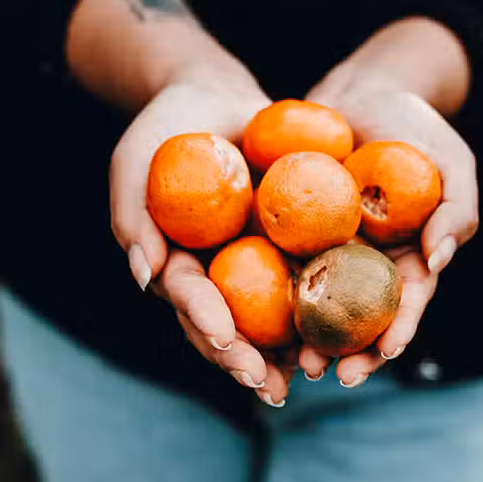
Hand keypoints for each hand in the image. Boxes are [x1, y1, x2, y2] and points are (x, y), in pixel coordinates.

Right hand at [109, 74, 295, 405]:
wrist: (213, 94)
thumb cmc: (165, 128)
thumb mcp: (135, 162)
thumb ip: (134, 217)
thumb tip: (143, 277)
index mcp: (177, 264)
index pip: (190, 298)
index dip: (205, 320)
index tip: (225, 337)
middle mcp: (217, 272)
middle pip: (231, 324)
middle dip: (247, 360)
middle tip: (267, 386)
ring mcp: (255, 261)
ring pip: (271, 316)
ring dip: (288, 351)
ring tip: (309, 376)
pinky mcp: (292, 242)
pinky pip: (310, 276)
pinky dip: (325, 304)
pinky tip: (348, 330)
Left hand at [298, 81, 478, 386]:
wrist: (363, 91)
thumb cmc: (416, 125)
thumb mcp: (452, 162)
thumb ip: (456, 210)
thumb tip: (438, 261)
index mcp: (408, 259)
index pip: (405, 305)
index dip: (397, 332)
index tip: (383, 354)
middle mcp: (366, 265)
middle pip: (357, 319)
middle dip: (345, 353)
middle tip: (324, 373)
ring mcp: (328, 250)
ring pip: (316, 305)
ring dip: (305, 337)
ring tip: (289, 362)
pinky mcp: (292, 233)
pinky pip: (279, 266)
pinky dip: (268, 293)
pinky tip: (250, 316)